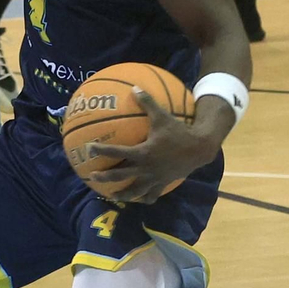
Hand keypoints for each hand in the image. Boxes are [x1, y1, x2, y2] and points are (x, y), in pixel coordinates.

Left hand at [85, 88, 218, 203]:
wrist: (200, 149)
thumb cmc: (179, 131)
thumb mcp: (162, 116)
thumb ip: (147, 103)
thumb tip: (134, 88)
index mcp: (143, 152)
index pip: (118, 152)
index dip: (102, 150)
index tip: (89, 149)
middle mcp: (147, 168)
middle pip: (121, 176)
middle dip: (105, 178)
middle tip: (91, 177)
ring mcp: (155, 178)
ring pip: (136, 191)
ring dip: (123, 194)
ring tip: (111, 196)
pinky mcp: (163, 183)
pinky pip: (152, 194)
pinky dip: (144, 198)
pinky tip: (138, 199)